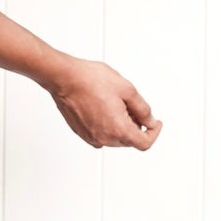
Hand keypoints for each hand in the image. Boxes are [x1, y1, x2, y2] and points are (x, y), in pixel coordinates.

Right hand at [47, 57, 161, 150]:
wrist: (65, 78)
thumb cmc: (90, 80)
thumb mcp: (127, 90)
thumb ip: (143, 109)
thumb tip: (149, 120)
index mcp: (118, 129)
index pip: (144, 143)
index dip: (154, 133)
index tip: (155, 124)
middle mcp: (104, 138)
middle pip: (129, 141)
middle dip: (136, 126)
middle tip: (133, 107)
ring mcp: (91, 137)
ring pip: (115, 138)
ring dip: (120, 126)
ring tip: (115, 103)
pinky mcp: (81, 132)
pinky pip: (101, 135)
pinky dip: (107, 126)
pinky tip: (104, 108)